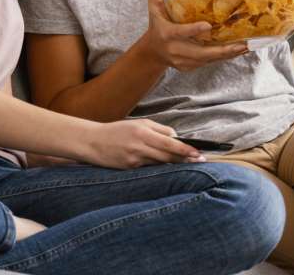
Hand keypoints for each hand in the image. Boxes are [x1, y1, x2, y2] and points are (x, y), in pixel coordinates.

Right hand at [82, 118, 203, 168]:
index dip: (186, 150)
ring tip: (188, 163)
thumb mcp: (139, 124)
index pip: (170, 143)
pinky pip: (149, 168)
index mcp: (143, 133)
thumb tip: (176, 137)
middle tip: (200, 160)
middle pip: (168, 156)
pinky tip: (166, 166)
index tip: (198, 153)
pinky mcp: (130, 169)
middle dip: (185, 159)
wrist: (93, 142)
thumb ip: (159, 130)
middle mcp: (139, 147)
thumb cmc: (118, 130)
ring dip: (174, 164)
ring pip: (160, 163)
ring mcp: (134, 160)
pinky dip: (158, 166)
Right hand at [136, 0, 247, 71]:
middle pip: (201, 53)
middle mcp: (176, 50)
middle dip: (223, 50)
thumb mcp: (153, 9)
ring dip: (228, 54)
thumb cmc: (157, 27)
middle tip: (242, 44)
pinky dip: (223, 57)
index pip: (181, 32)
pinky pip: (209, 62)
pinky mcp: (189, 67)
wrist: (153, 53)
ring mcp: (183, 61)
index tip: (208, 25)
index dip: (194, 30)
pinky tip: (237, 51)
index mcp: (168, 34)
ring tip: (245, 47)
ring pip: (209, 59)